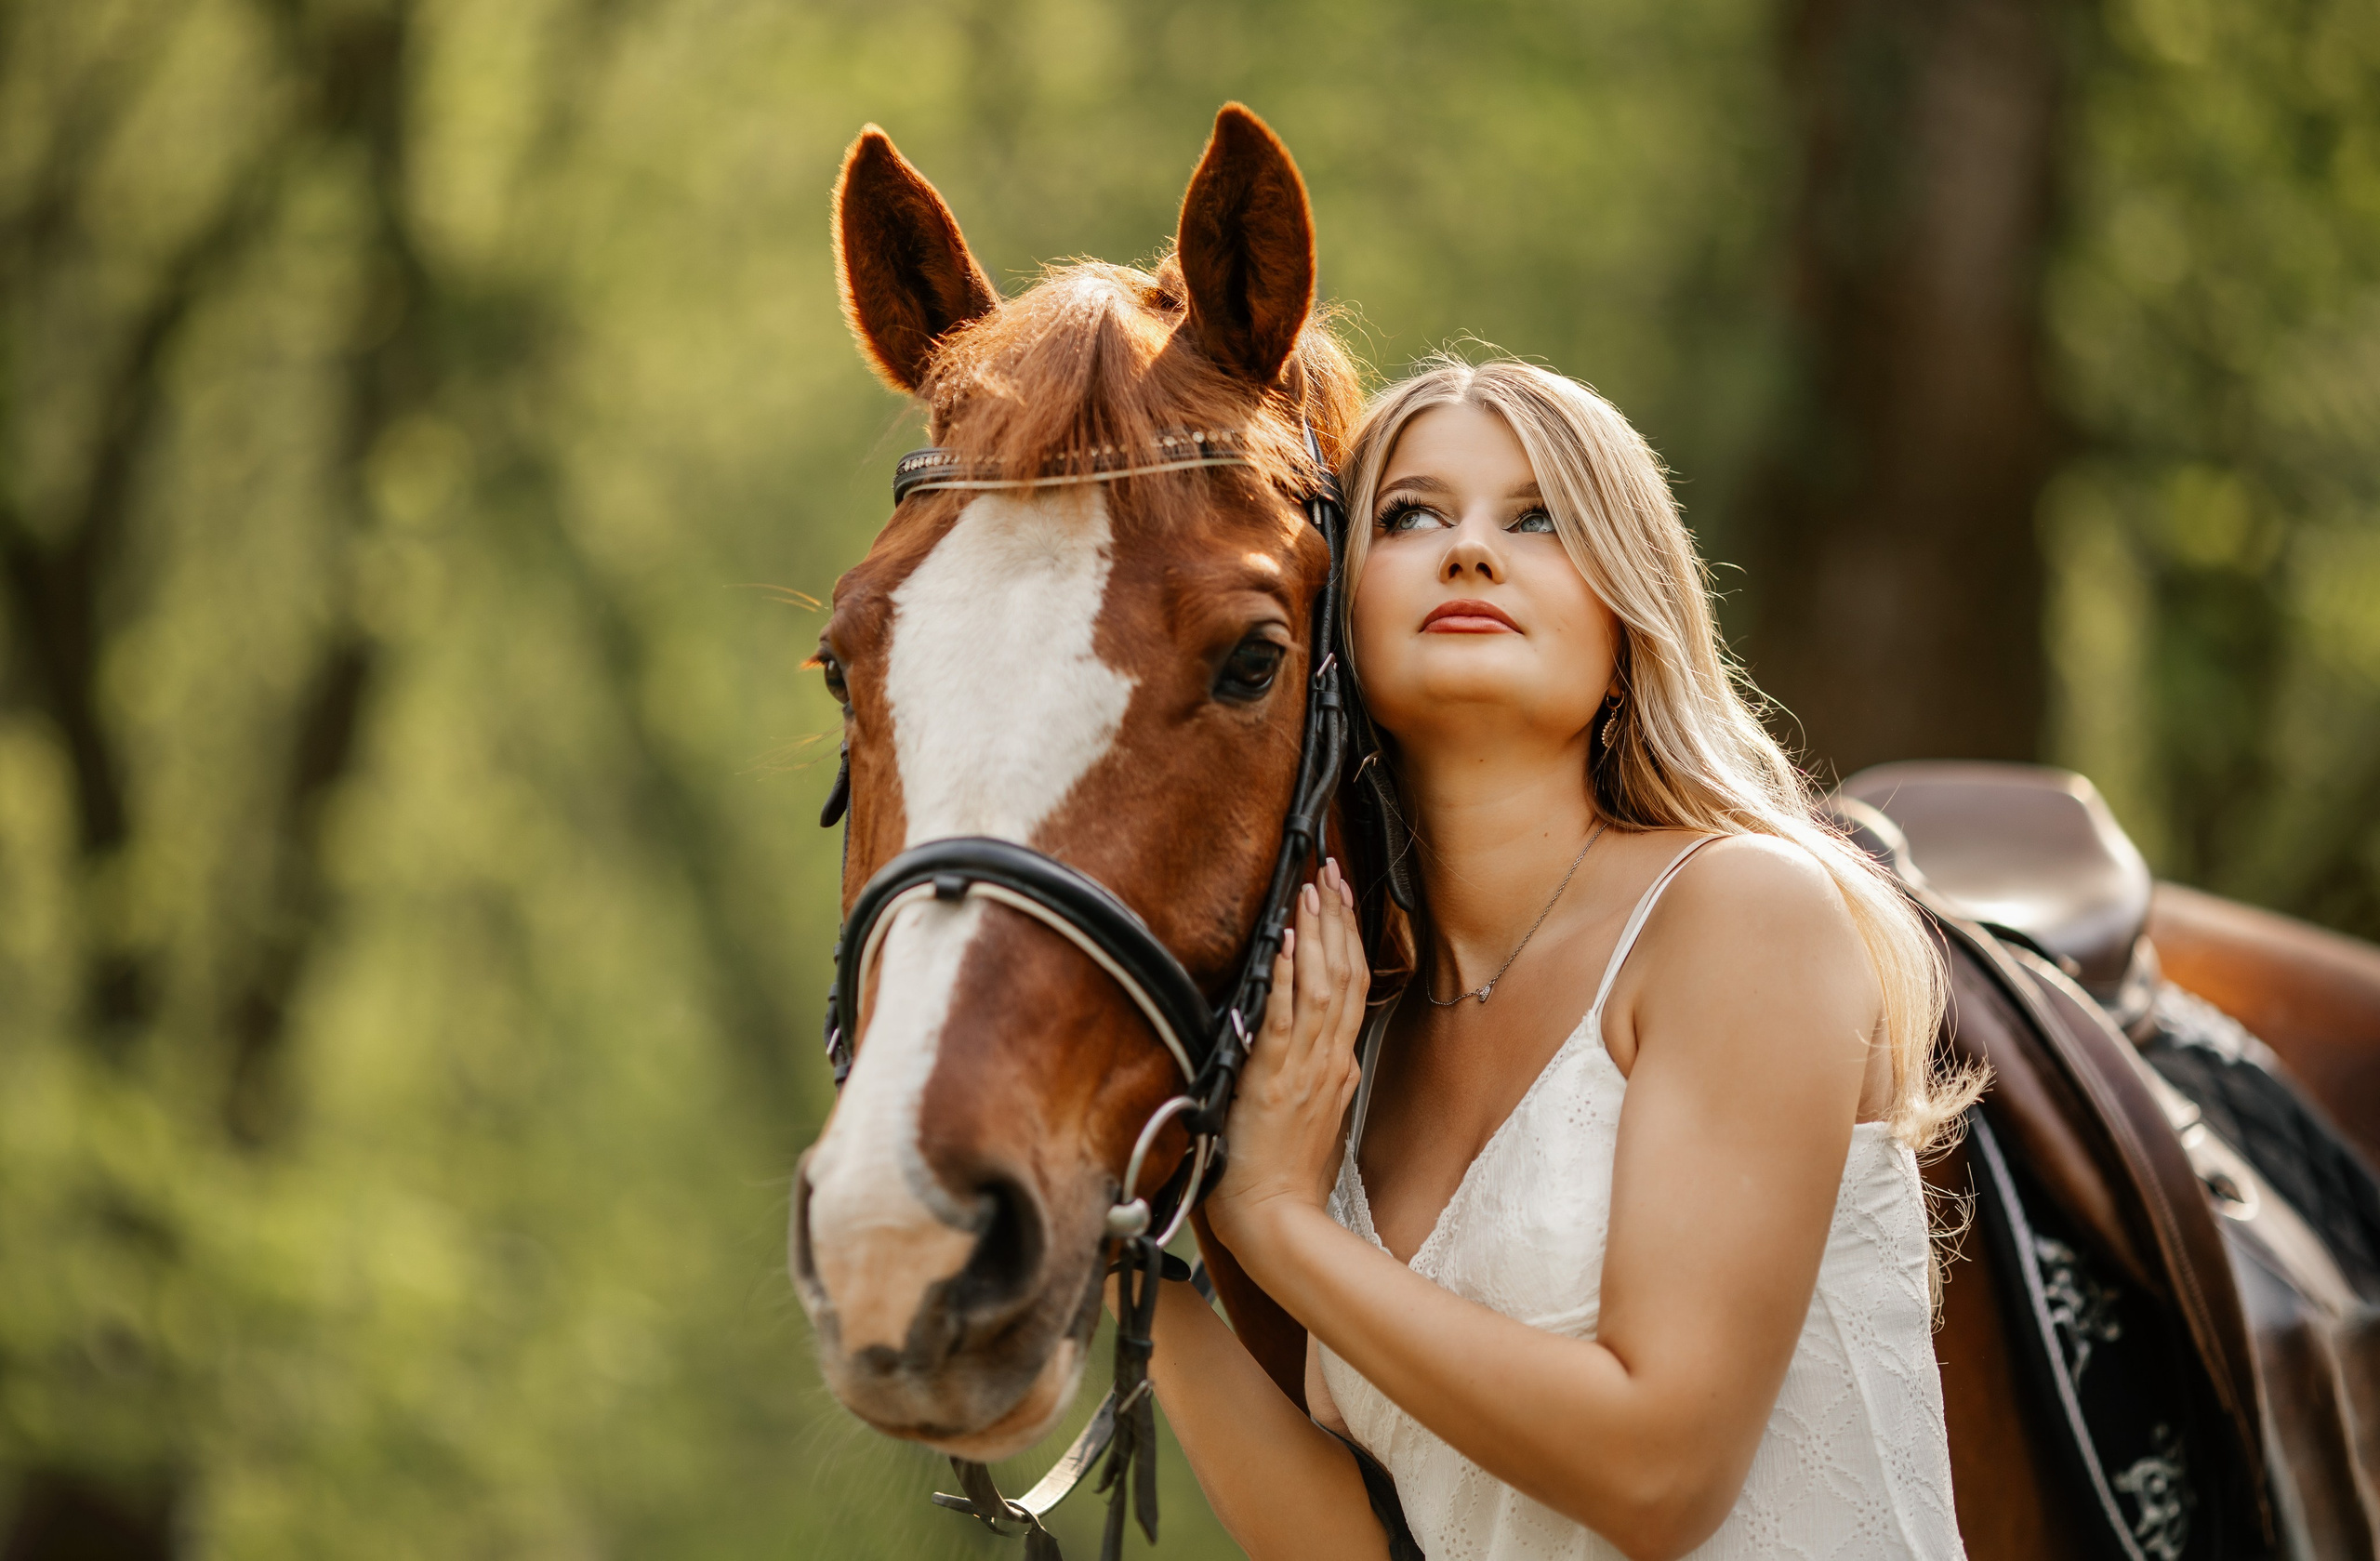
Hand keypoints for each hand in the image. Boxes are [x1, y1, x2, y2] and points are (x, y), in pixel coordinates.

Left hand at [1206, 858, 1368, 1261]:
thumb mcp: (1313, 1118)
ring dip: (1320, 934)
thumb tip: (1315, 1049)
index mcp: (1339, 1068)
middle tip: (1333, 873)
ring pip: (1325, 986)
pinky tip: (1290, 941)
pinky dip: (1291, 976)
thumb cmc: (1284, 1177)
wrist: (1275, 1218)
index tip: (1343, 900)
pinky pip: (1288, 1017)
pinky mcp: (1276, 1079)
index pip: (1354, 989)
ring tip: (1314, 889)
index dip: (1350, 940)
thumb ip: (1316, 1078)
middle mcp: (1331, 1062)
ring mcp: (1308, 1069)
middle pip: (1347, 976)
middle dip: (1340, 920)